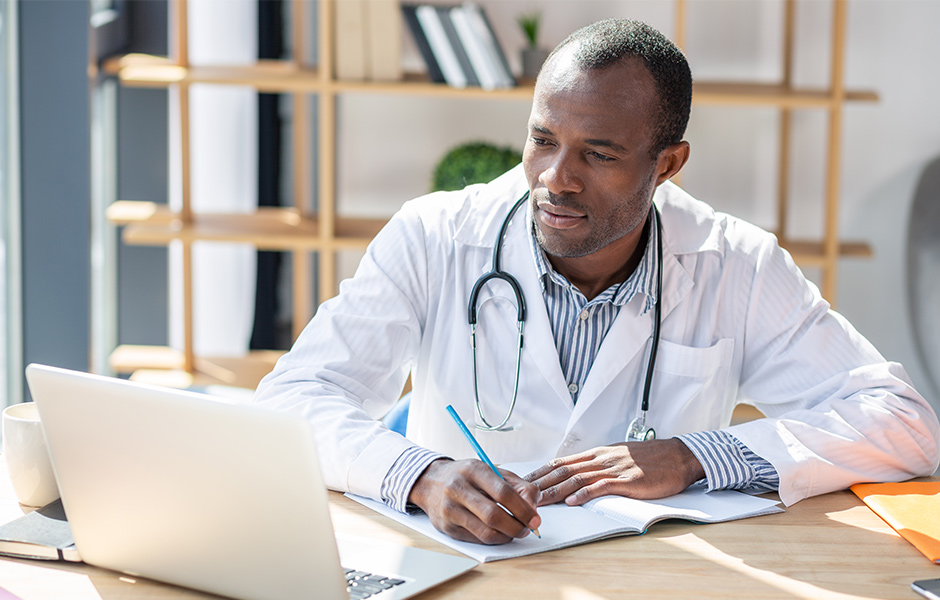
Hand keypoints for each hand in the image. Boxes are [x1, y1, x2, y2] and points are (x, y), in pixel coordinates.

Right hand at [408, 458, 540, 544]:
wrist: (430, 482)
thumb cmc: (466, 477)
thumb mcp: (492, 471)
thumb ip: (518, 486)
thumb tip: (533, 507)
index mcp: (473, 469)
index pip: (504, 492)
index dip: (523, 509)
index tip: (535, 519)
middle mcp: (458, 488)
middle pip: (494, 515)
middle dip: (517, 526)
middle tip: (527, 529)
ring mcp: (450, 509)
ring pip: (485, 532)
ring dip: (507, 536)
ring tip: (515, 531)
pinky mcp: (446, 526)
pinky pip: (477, 539)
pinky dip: (494, 539)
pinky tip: (499, 533)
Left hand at [524, 438, 705, 505]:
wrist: (678, 456)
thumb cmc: (650, 459)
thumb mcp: (619, 457)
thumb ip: (599, 465)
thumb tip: (578, 474)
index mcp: (597, 454)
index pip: (561, 462)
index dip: (540, 472)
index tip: (522, 482)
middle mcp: (601, 458)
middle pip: (563, 470)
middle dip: (540, 483)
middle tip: (520, 494)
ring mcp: (614, 468)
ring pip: (577, 478)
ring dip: (555, 491)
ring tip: (538, 501)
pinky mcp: (628, 480)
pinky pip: (602, 486)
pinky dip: (585, 494)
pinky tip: (573, 501)